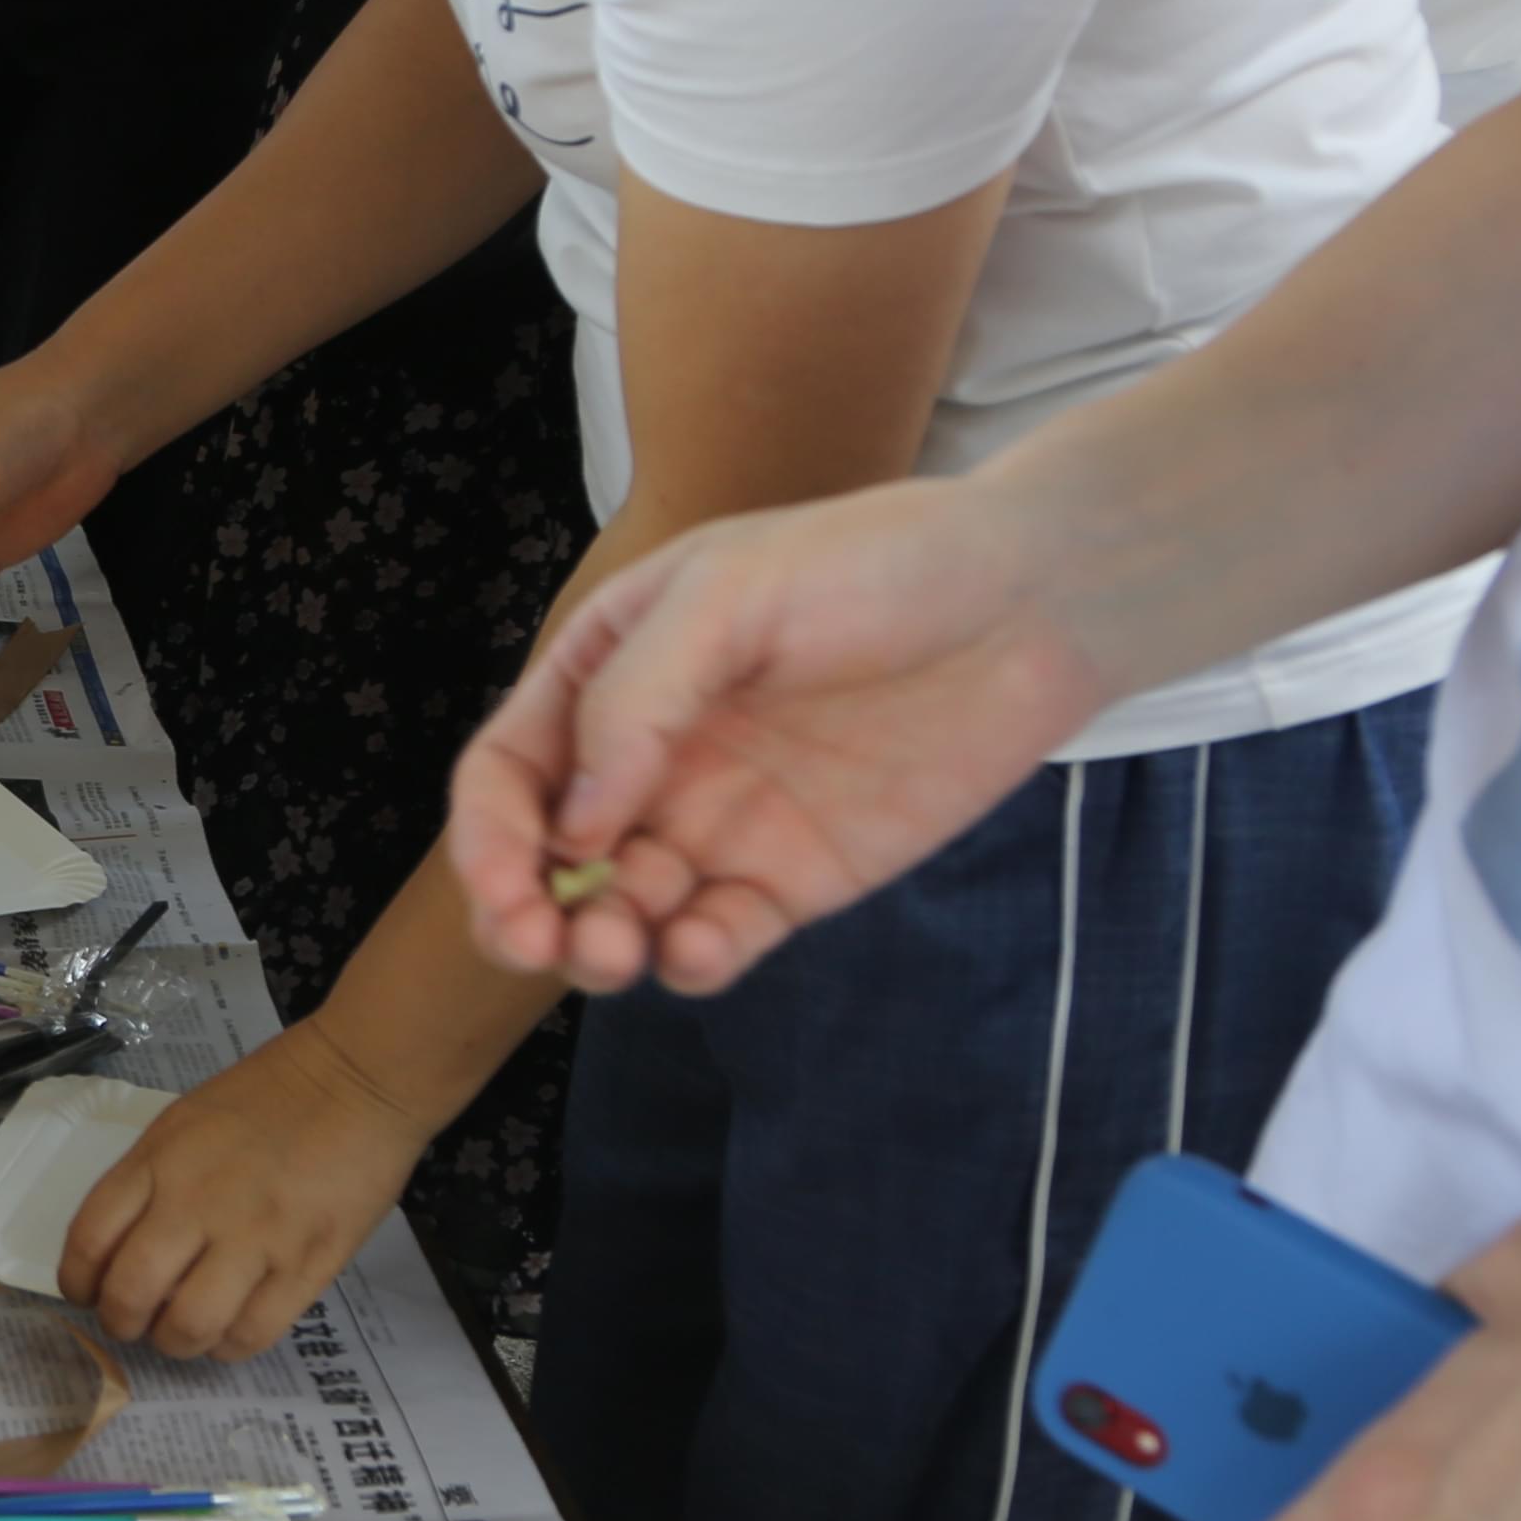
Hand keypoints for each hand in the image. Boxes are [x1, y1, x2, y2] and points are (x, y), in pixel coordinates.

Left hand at [56, 1023, 427, 1360]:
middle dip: (121, 1323)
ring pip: (189, 1326)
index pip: (90, 1240)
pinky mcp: (307, 1265)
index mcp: (159, 1162)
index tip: (88, 1293)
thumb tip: (121, 1250)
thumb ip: (148, 1181)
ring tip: (183, 1331)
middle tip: (134, 1322)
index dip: (78, 1283)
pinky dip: (230, 1345)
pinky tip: (230, 1329)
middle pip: (130, 1293)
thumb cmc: (268, 1096)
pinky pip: (253, 1333)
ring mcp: (255, 1238)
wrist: (357, 1079)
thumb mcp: (183, 1123)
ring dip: (175, 1342)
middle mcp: (197, 1203)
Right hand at [447, 478, 1105, 1003]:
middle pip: (547, 861)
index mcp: (608, 673)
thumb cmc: (876, 562)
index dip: (490, 838)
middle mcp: (648, 758)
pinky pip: (716, 938)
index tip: (516, 886)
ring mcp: (717, 822)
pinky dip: (693, 958)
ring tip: (622, 952)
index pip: (507, 773)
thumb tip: (572, 823)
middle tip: (546, 944)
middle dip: (524, 914)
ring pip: (621, 912)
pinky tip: (703, 946)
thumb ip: (637, 697)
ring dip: (600, 945)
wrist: (1030, 601)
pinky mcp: (790, 878)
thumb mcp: (732, 590)